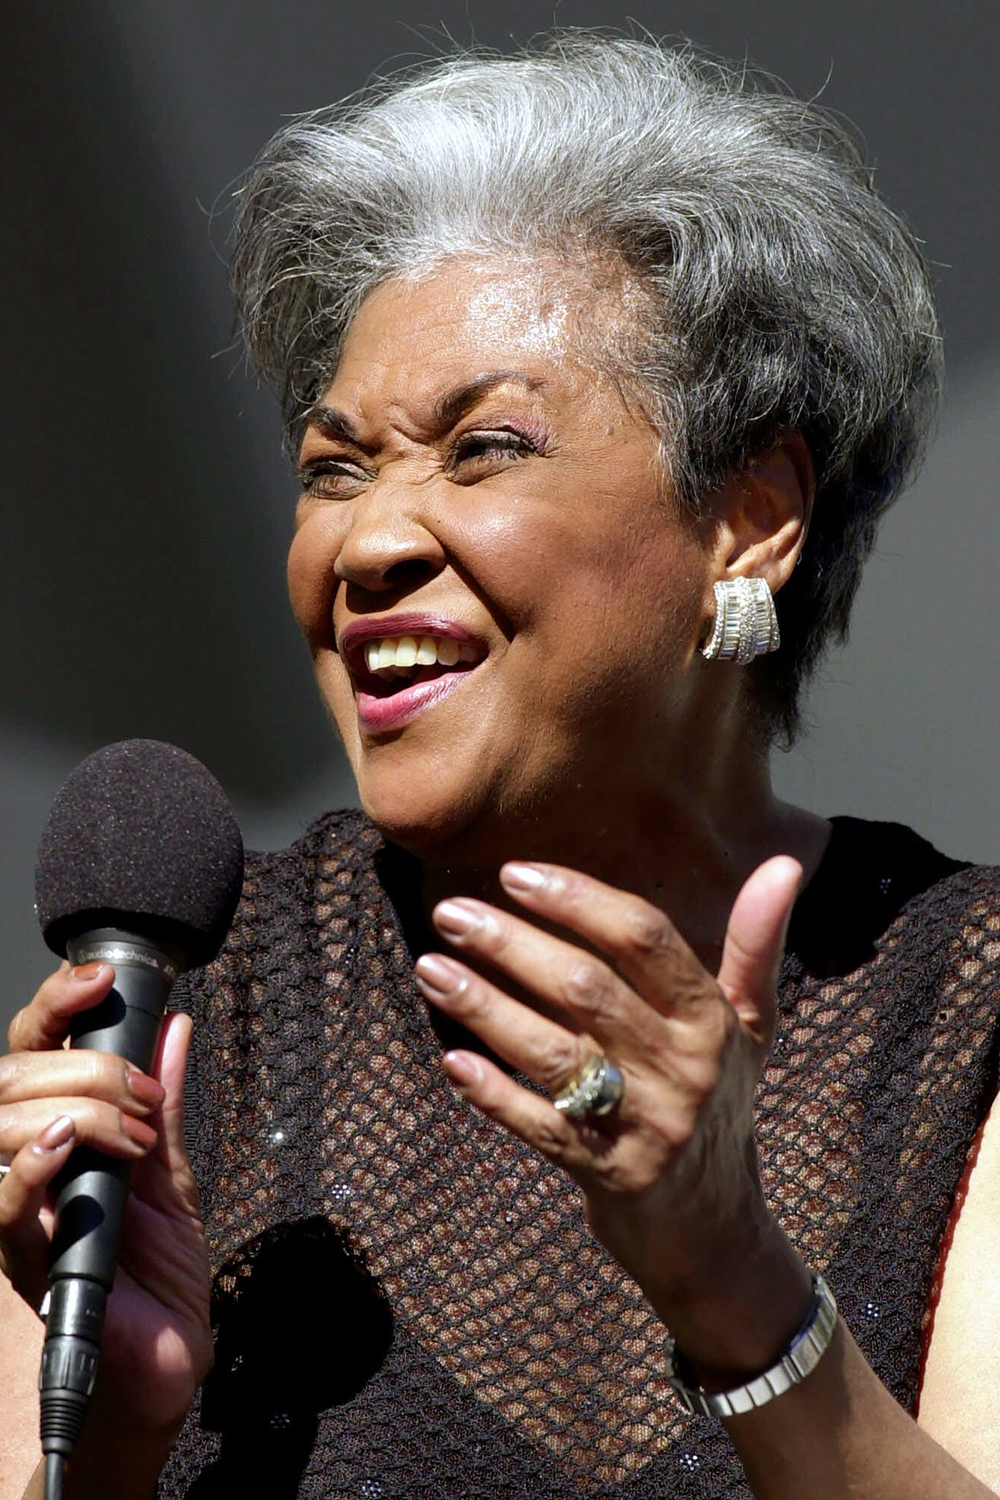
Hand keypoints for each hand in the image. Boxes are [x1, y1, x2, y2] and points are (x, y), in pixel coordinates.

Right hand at [0, 963, 211, 1461]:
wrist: (164, 1367)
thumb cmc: (158, 1282)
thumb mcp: (173, 1175)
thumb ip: (165, 1104)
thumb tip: (172, 1027)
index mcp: (62, 1138)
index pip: (33, 1052)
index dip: (56, 1004)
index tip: (101, 978)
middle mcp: (30, 1167)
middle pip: (11, 1078)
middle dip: (84, 1064)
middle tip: (142, 1092)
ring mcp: (22, 1213)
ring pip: (3, 1128)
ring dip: (76, 1108)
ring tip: (131, 1130)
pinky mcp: (26, 1262)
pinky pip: (6, 1207)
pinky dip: (32, 1165)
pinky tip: (64, 1144)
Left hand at [414, 856, 812, 1375]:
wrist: (717, 1234)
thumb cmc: (720, 1104)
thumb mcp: (750, 1026)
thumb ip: (756, 942)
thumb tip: (784, 863)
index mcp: (713, 1019)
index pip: (643, 938)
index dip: (578, 899)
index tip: (514, 873)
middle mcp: (684, 1067)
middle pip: (585, 988)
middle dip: (510, 944)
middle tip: (450, 914)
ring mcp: (646, 1125)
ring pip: (552, 1051)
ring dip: (483, 1006)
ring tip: (430, 968)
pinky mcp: (609, 1176)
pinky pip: (540, 1126)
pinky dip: (492, 1093)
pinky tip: (449, 1059)